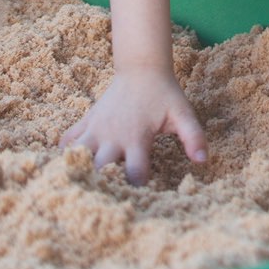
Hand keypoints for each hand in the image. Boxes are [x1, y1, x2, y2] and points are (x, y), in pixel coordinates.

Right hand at [59, 67, 207, 184]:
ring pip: (76, 156)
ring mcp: (95, 128)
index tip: (143, 197)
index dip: (138, 188)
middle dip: (103, 186)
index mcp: (136, 138)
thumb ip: (193, 137)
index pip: (134, 173)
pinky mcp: (87, 121)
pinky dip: (66, 153)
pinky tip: (71, 164)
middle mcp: (112, 136)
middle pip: (99, 170)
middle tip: (109, 199)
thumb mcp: (183, 115)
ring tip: (84, 186)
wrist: (141, 68)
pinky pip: (67, 141)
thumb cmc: (165, 95)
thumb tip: (202, 160)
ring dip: (80, 170)